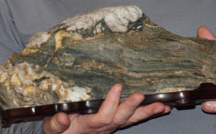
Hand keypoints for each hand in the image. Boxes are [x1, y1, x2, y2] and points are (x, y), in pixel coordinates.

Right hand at [42, 84, 169, 133]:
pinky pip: (135, 118)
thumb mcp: (52, 128)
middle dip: (131, 107)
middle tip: (140, 95)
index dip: (111, 103)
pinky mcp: (118, 122)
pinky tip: (163, 108)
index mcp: (88, 126)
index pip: (102, 117)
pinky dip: (149, 113)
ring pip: (132, 120)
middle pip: (120, 119)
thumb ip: (55, 124)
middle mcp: (104, 127)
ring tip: (162, 106)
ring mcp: (112, 125)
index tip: (117, 86)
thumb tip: (63, 117)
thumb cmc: (59, 130)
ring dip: (147, 112)